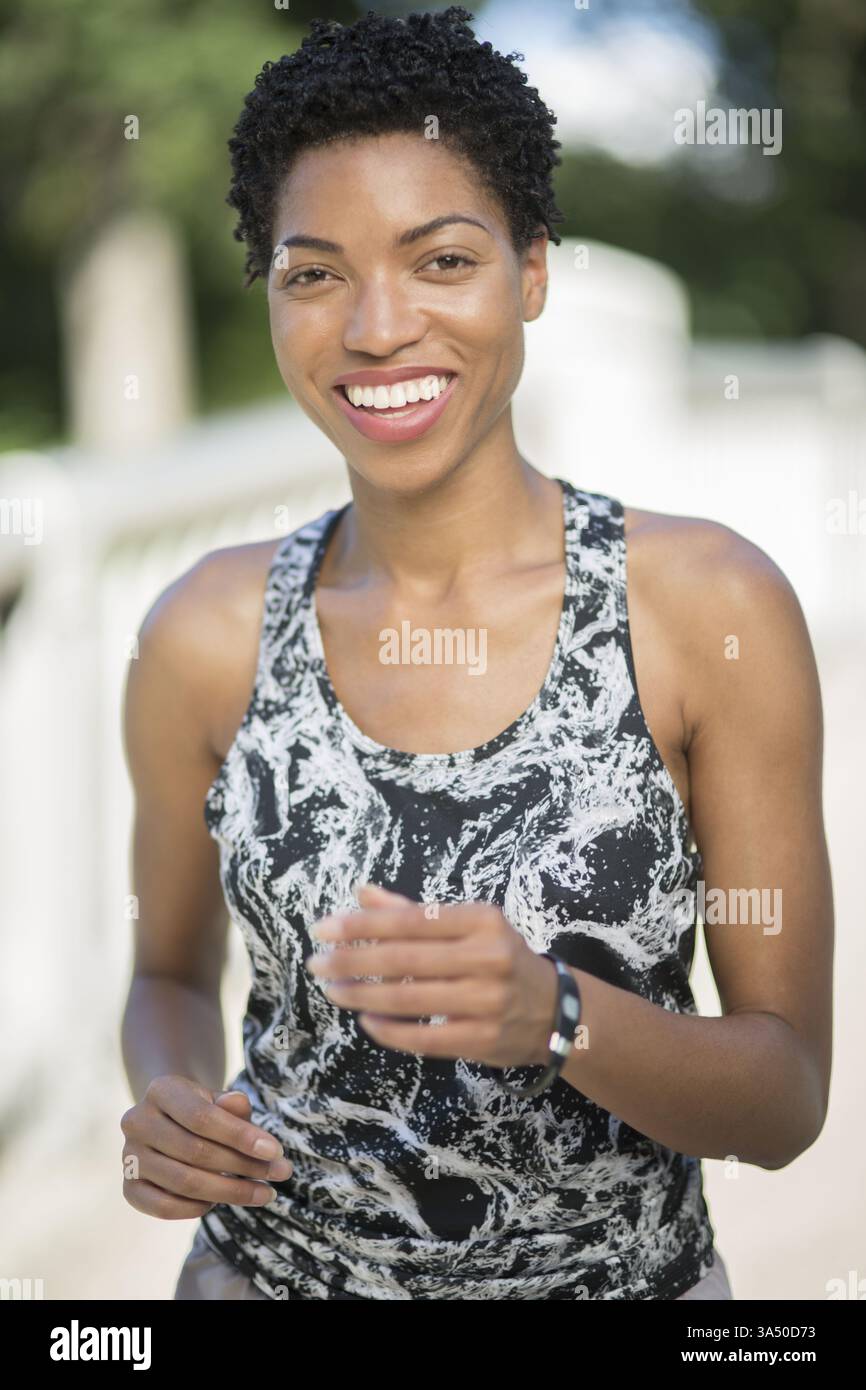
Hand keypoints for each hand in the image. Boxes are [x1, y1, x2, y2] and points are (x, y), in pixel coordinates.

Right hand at [120, 1076, 292, 1218]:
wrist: (170, 1120)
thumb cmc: (204, 1110)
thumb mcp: (220, 1099)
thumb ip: (233, 1105)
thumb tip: (239, 1105)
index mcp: (161, 1089)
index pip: (201, 1117)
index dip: (240, 1136)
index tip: (276, 1151)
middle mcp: (137, 1121)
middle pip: (196, 1152)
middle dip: (244, 1166)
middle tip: (280, 1173)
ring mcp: (129, 1156)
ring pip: (183, 1182)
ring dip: (230, 1191)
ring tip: (263, 1192)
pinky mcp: (128, 1187)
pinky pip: (163, 1207)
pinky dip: (196, 1209)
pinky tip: (222, 1202)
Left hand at [305, 883, 558, 1067]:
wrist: (555, 1011)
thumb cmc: (499, 959)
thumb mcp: (467, 926)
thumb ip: (413, 911)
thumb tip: (362, 894)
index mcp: (482, 920)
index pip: (410, 919)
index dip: (361, 924)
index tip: (323, 928)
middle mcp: (488, 957)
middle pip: (404, 959)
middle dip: (352, 960)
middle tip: (317, 963)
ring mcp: (487, 1001)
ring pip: (409, 998)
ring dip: (362, 995)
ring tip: (333, 990)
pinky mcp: (482, 1039)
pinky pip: (423, 1037)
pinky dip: (388, 1030)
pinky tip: (366, 1020)